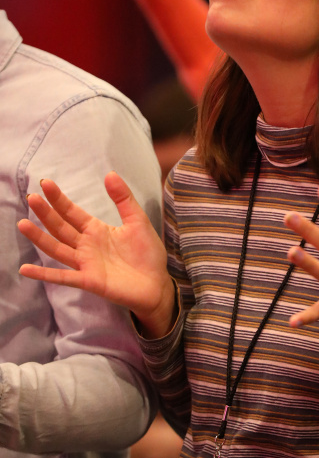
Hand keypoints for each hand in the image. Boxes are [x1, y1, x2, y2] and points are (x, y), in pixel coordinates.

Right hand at [18, 174, 174, 337]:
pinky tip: (25, 269)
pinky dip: (44, 274)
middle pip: (60, 227)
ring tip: (23, 224)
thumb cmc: (147, 253)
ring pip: (57, 249)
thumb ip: (124, 199)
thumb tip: (110, 173)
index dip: (59, 199)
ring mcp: (85, 263)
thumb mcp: (137, 221)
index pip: (72, 212)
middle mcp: (86, 246)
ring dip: (40, 238)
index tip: (45, 183)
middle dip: (46, 213)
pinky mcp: (88, 281)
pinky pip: (62, 277)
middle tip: (32, 197)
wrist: (157, 284)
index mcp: (96, 230)